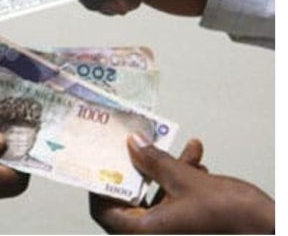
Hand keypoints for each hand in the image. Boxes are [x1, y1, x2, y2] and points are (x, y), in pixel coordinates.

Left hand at [89, 135, 274, 233]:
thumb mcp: (186, 180)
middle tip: (140, 148)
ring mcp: (173, 232)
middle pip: (132, 201)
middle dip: (141, 170)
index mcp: (145, 232)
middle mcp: (156, 235)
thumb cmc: (231, 216)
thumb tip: (133, 145)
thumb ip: (154, 161)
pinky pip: (176, 202)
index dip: (100, 187)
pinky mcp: (189, 227)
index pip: (105, 213)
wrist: (270, 228)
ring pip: (158, 197)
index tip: (105, 163)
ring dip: (168, 171)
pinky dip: (182, 182)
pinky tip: (197, 163)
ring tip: (184, 152)